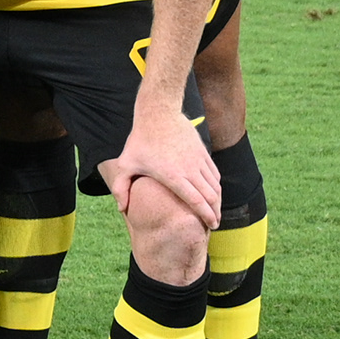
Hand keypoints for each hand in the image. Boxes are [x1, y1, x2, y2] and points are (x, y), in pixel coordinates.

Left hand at [97, 113, 221, 230]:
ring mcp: (198, 160)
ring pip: (215, 186)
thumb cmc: (140, 140)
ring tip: (214, 211)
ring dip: (218, 201)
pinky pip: (215, 174)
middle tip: (213, 225)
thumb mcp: (125, 164)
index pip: (196, 201)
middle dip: (215, 213)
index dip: (206, 215)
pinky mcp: (203, 152)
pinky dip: (216, 186)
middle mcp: (190, 169)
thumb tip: (122, 208)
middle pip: (211, 197)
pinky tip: (213, 193)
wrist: (159, 113)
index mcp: (173, 176)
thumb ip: (121, 188)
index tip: (211, 225)